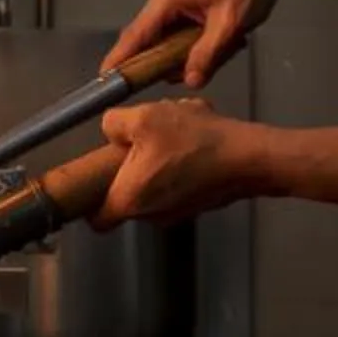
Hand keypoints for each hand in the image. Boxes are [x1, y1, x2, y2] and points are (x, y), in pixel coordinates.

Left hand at [92, 100, 269, 228]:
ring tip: (173, 130)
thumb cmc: (193, 141)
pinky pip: (176, 182)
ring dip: (156, 159)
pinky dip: (178, 163)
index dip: (88, 201)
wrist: (249, 158)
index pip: (96, 219)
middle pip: (125, 195)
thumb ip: (114, 123)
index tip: (92, 177)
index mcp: (129, 201)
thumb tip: (110, 129)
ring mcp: (177, 213)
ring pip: (152, 185)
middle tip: (138, 139)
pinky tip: (194, 137)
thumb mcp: (143, 118)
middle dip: (128, 167)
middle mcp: (151, 216)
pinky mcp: (198, 204)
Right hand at [105, 0, 309, 86]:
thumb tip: (189, 80)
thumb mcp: (231, 22)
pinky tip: (231, 37)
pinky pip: (187, 29)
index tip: (105, 81)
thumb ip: (208, 54)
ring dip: (197, 50)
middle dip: (174, 61)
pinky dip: (205, 39)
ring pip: (174, 37)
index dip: (120, 59)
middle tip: (203, 70)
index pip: (135, 35)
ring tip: (231, 44)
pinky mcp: (191, 0)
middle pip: (154, 41)